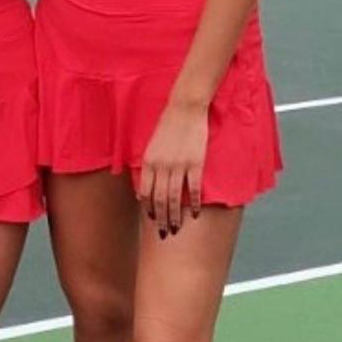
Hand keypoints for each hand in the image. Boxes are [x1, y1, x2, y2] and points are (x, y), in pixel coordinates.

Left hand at [138, 100, 208, 234]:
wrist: (185, 108)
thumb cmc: (168, 125)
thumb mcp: (152, 145)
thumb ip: (149, 166)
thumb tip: (146, 188)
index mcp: (148, 162)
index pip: (146, 192)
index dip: (149, 208)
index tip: (152, 220)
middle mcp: (161, 166)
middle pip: (159, 200)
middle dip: (161, 219)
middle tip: (164, 233)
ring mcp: (178, 165)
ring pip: (174, 198)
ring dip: (175, 217)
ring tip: (176, 229)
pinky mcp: (195, 163)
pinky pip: (193, 189)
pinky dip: (194, 203)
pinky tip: (196, 214)